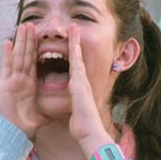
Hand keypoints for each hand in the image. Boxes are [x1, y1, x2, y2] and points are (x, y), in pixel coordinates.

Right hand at [0, 22, 44, 137]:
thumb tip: (70, 105)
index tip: (41, 36)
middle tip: (32, 24)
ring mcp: (11, 81)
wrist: (12, 134)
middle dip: (29, 40)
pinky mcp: (4, 84)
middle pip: (26, 55)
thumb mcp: (46, 112)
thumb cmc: (27, 125)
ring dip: (21, 41)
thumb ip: (55, 106)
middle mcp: (20, 80)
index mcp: (30, 85)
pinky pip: (6, 67)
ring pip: (18, 57)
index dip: (37, 49)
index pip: (34, 62)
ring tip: (23, 26)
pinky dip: (7, 55)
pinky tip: (9, 42)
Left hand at [67, 26, 109, 150]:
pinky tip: (72, 41)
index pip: (75, 68)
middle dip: (75, 42)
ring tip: (73, 27)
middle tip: (73, 27)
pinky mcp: (80, 82)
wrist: (89, 132)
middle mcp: (81, 81)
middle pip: (77, 57)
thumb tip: (75, 107)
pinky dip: (75, 52)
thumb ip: (76, 106)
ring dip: (75, 41)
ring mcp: (82, 81)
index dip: (73, 55)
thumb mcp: (77, 112)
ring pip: (77, 56)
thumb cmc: (82, 125)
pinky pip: (76, 63)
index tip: (71, 43)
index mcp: (78, 88)